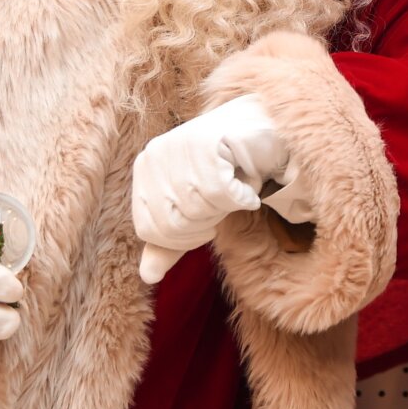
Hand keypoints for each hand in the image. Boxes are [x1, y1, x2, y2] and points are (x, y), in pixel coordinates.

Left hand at [131, 94, 315, 283]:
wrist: (263, 132)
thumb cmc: (226, 171)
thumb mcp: (195, 211)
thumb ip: (170, 242)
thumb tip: (147, 276)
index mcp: (144, 170)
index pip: (150, 231)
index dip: (185, 237)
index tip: (207, 220)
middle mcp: (154, 155)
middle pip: (172, 223)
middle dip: (206, 222)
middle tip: (223, 201)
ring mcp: (177, 145)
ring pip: (196, 208)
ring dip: (226, 207)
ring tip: (234, 187)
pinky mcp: (207, 141)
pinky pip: (220, 193)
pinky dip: (242, 196)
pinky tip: (246, 183)